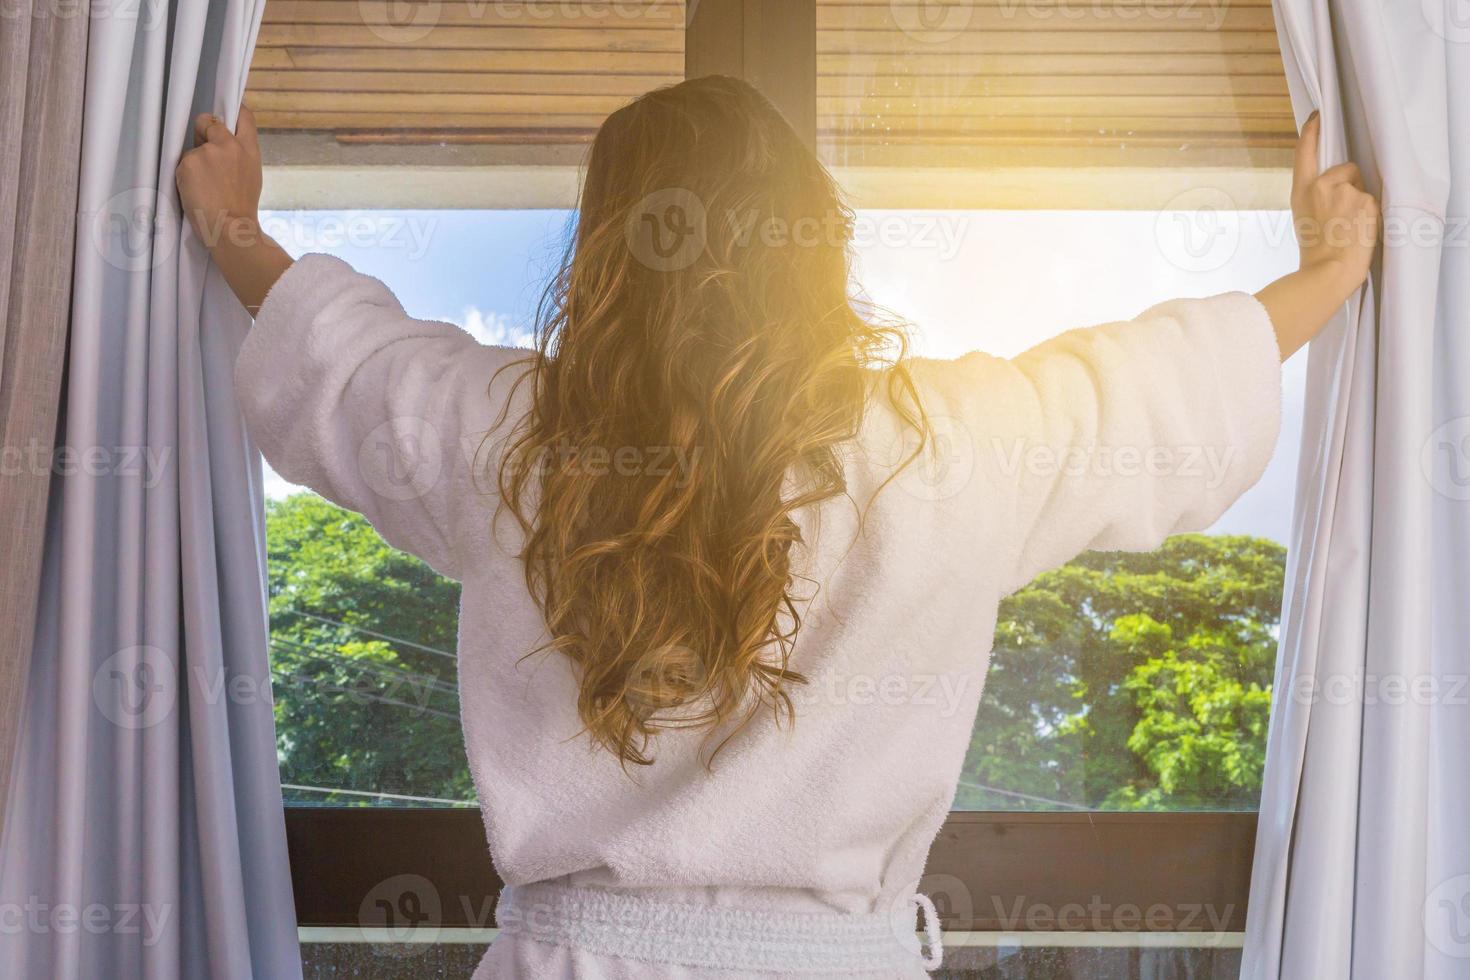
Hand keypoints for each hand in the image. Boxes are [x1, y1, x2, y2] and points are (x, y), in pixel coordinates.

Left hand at [175, 105, 262, 246]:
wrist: (230, 227)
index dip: (232, 110)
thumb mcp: (251, 174)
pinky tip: (195, 190)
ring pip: (192, 147)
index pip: (243, 115)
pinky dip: (186, 174)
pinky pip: (182, 162)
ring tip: (204, 185)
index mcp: (249, 149)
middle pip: (208, 121)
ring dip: (194, 160)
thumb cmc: (241, 207)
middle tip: (203, 152)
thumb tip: (218, 142)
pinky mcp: (189, 162)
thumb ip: (238, 154)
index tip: (223, 115)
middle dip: (202, 131)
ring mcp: (208, 152)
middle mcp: (230, 145)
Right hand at [1290, 112, 1379, 301]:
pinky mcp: (1364, 199)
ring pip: (1361, 185)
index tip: (1317, 116)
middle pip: (1346, 170)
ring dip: (1361, 201)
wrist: (1328, 270)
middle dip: (1349, 185)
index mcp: (1302, 191)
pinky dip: (1371, 212)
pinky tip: (1360, 228)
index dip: (1312, 131)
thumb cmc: (1317, 250)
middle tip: (1342, 216)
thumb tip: (1339, 181)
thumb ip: (1316, 194)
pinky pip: (1373, 198)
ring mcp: (1344, 191)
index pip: (1306, 151)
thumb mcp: (1305, 217)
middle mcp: (1321, 186)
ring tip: (1350, 225)